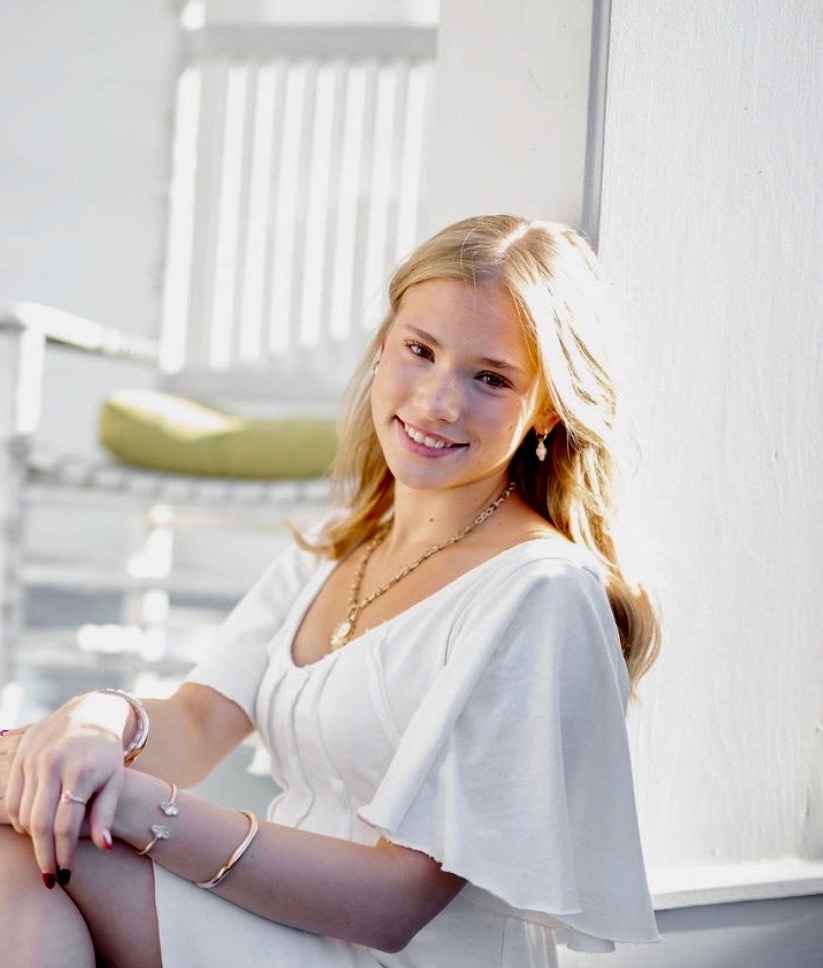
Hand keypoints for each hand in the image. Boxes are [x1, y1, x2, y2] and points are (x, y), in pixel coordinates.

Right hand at [3, 694, 130, 880]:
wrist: (89, 712)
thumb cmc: (106, 752)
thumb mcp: (115, 779)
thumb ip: (106, 813)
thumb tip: (104, 848)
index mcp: (80, 771)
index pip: (66, 824)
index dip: (64, 853)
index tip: (67, 875)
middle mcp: (53, 764)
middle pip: (39, 823)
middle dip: (43, 855)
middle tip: (50, 878)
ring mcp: (33, 759)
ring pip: (22, 813)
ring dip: (31, 839)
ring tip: (45, 852)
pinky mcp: (21, 756)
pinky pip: (11, 798)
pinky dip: (19, 819)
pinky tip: (32, 829)